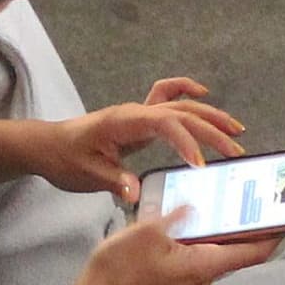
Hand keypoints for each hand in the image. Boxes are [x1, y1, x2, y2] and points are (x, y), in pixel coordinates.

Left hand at [33, 79, 247, 205]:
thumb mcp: (88, 174)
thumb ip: (115, 180)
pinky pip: (167, 97)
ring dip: (210, 116)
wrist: (49, 146)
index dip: (186, 142)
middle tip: (235, 151)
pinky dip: (186, 92)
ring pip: (181, 105)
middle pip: (182, 113)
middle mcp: (136, 111)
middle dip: (211, 130)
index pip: (165, 124)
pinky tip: (203, 95)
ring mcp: (139, 112)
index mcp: (124, 121)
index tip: (201, 165)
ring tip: (236, 131)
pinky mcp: (140, 119)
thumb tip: (136, 192)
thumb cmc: (66, 158)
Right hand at [54, 204, 277, 284]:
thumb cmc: (121, 268)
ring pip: (210, 257)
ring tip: (213, 209)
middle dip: (242, 229)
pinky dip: (194, 246)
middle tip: (248, 204)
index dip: (273, 235)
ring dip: (214, 236)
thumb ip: (179, 216)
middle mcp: (201, 280)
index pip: (253, 252)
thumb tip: (196, 207)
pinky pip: (192, 263)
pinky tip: (181, 229)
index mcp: (203, 265)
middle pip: (234, 254)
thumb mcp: (149, 230)